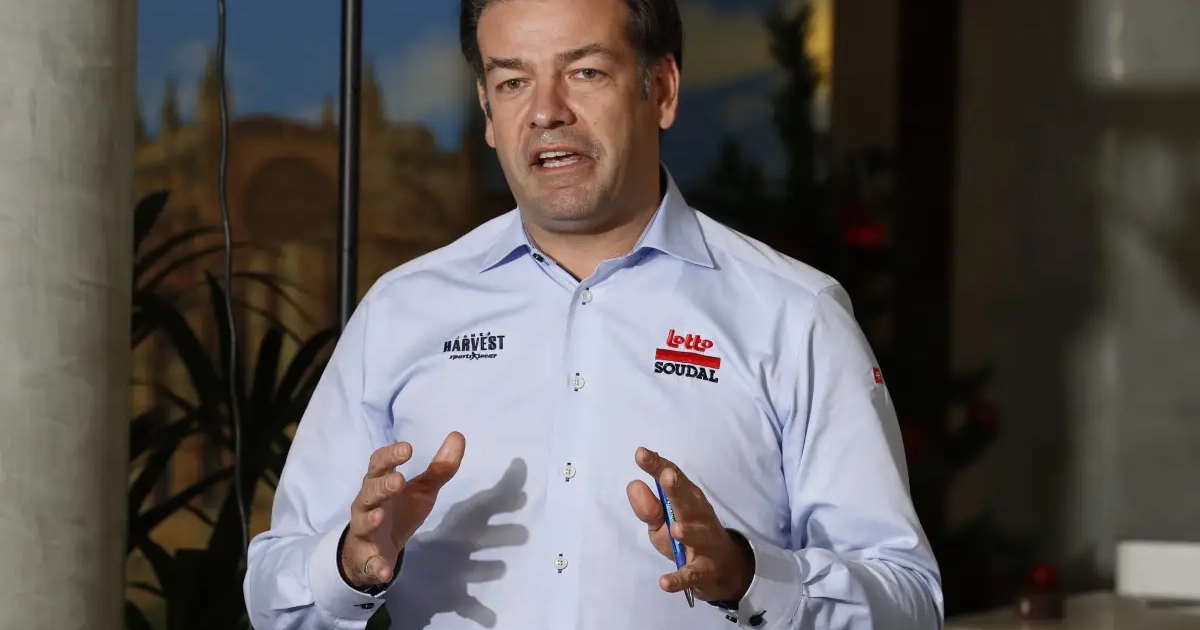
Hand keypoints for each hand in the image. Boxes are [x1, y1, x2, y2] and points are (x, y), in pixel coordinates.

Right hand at [341, 431, 465, 586]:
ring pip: (363, 522)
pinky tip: (384, 570)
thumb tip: (459, 435)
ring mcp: (364, 530)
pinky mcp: (368, 556)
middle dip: (382, 485)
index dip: (390, 455)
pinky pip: (370, 562)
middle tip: (399, 480)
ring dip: (371, 519)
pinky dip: (376, 566)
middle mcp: (367, 503)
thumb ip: (439, 467)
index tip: (408, 448)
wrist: (376, 549)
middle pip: (370, 491)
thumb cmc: (398, 511)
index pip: (379, 464)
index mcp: (379, 483)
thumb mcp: (421, 490)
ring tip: (381, 515)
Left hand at [626, 447, 754, 602]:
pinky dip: (679, 579)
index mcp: (688, 500)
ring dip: (687, 532)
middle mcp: (699, 517)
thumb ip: (648, 505)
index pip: (674, 478)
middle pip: (689, 501)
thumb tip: (633, 484)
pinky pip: (691, 575)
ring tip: (675, 529)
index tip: (641, 454)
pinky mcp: (704, 570)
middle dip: (678, 490)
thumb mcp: (662, 521)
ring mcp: (705, 544)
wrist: (723, 570)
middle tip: (667, 476)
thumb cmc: (687, 537)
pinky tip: (664, 582)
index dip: (658, 465)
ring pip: (697, 536)